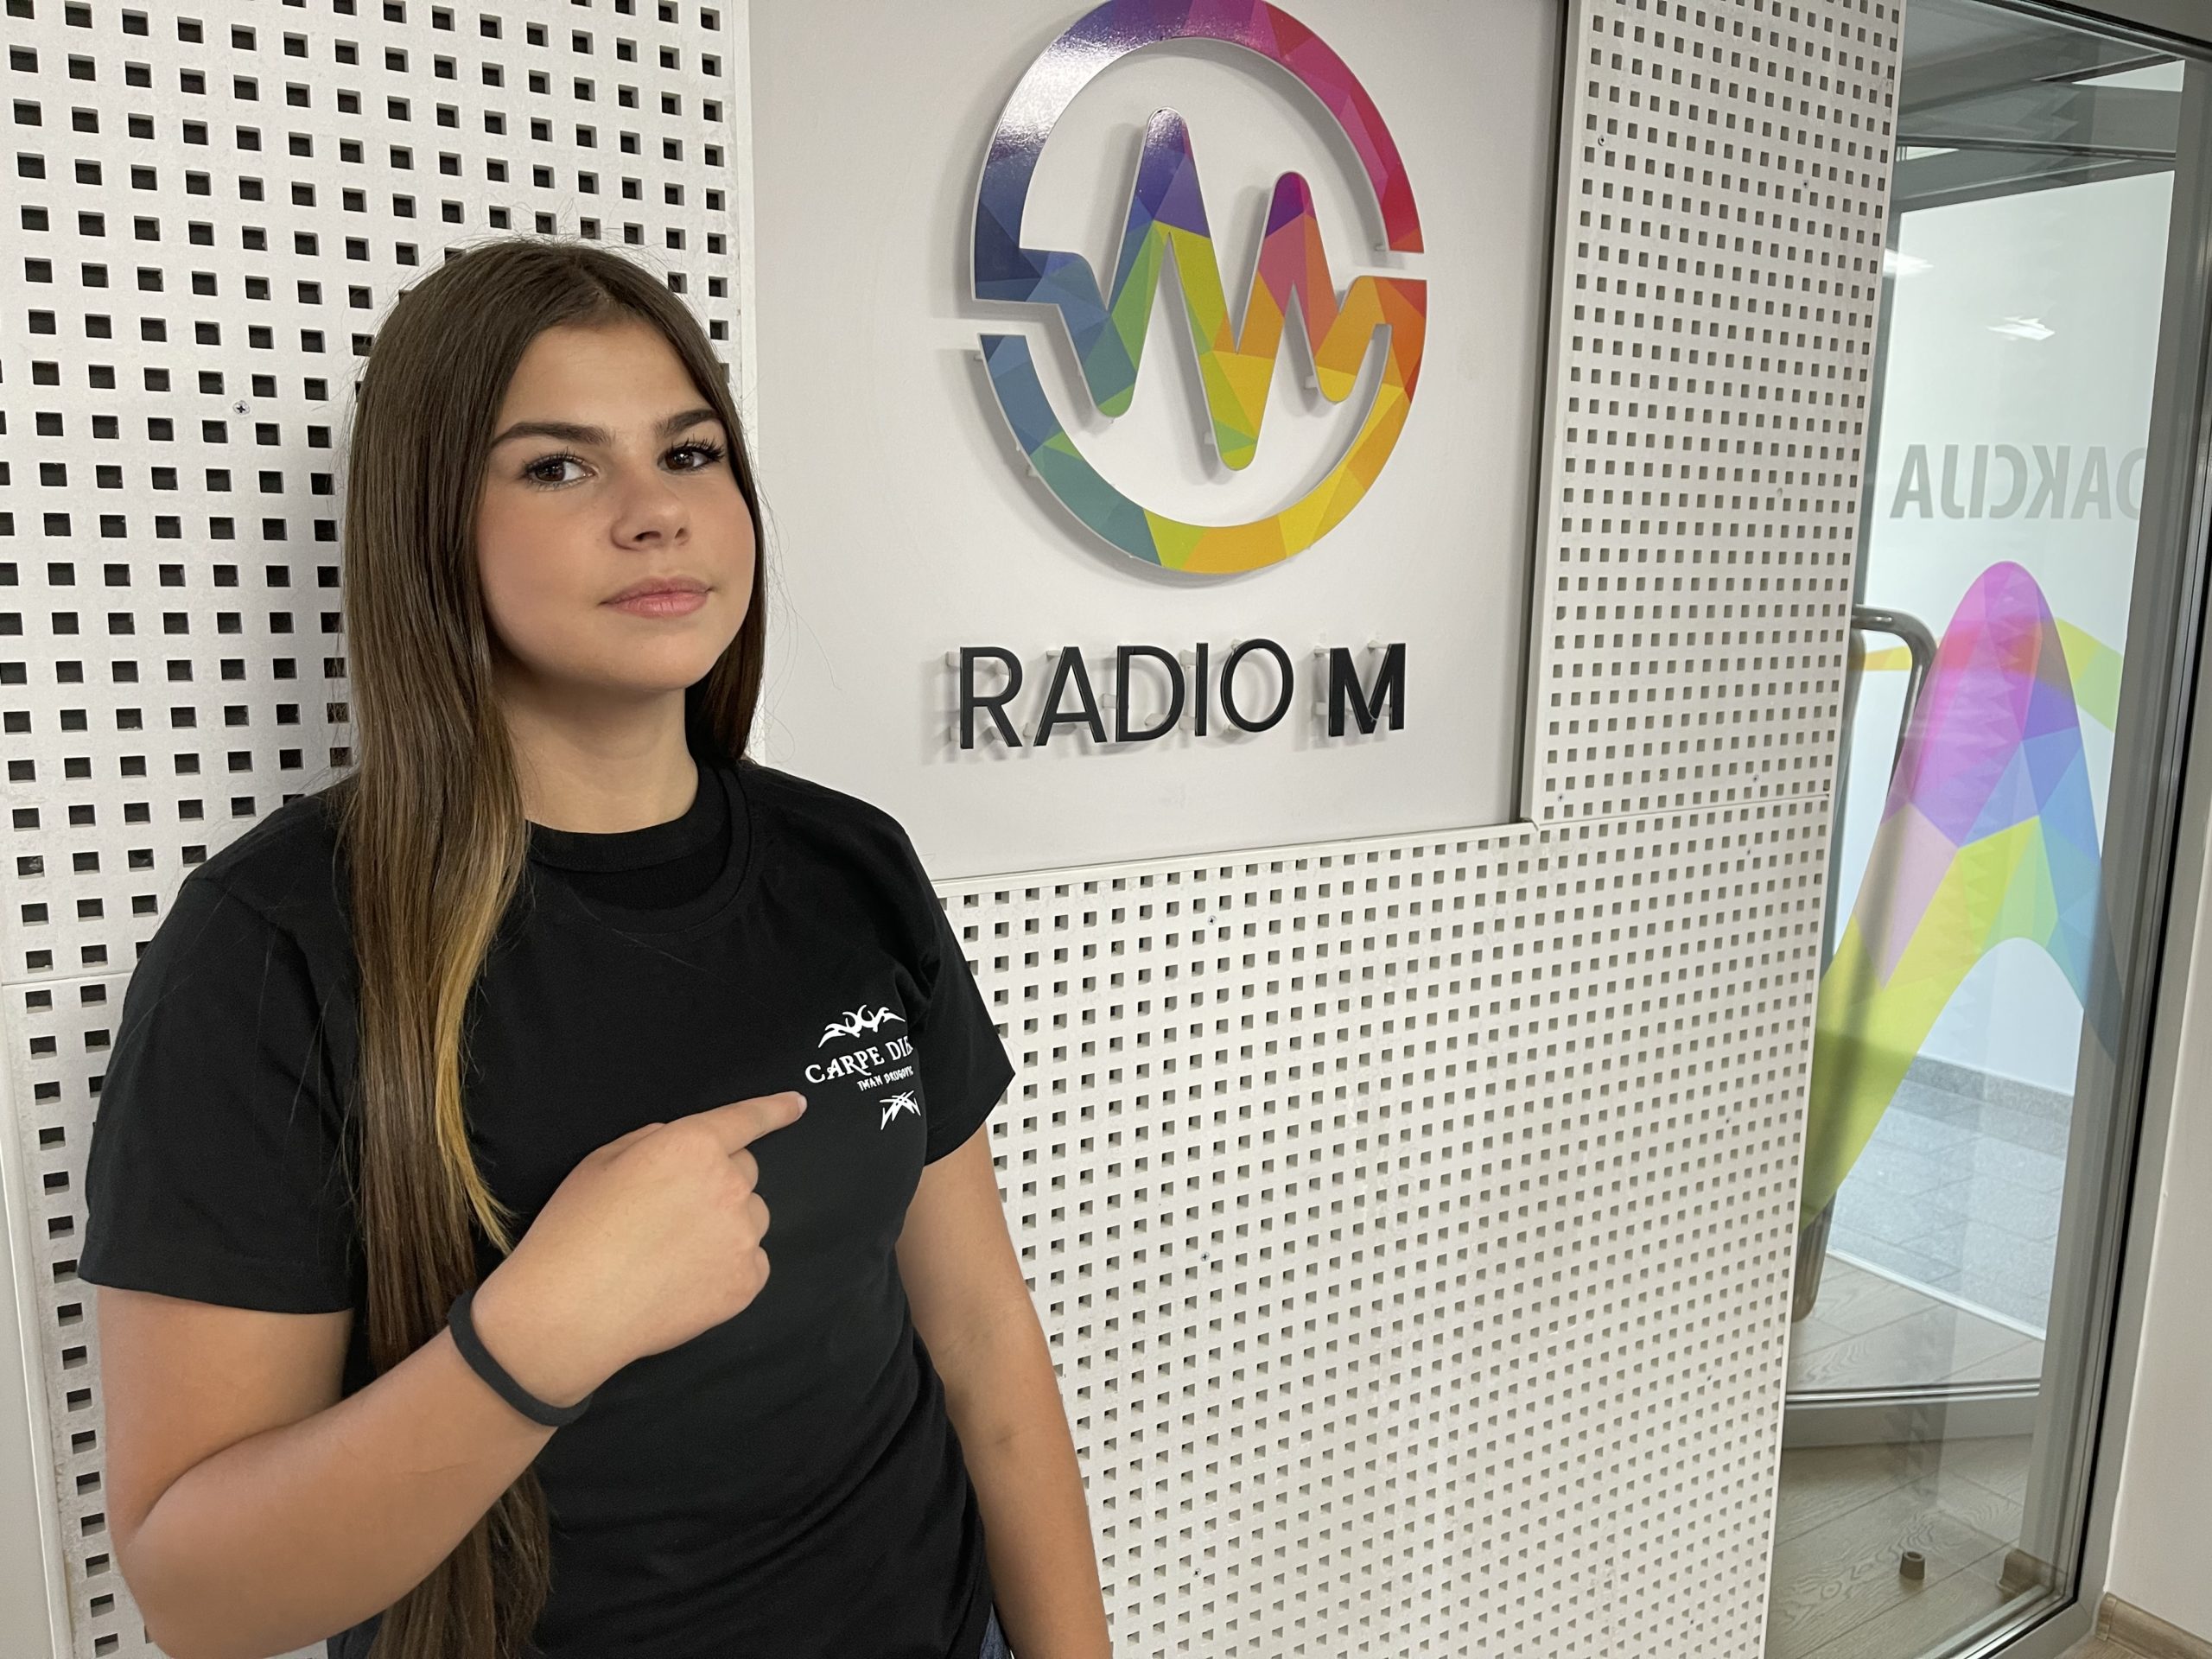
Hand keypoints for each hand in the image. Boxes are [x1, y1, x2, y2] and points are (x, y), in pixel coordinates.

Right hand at [467, 1090, 809, 1408]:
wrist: (571, 1311)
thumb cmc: (575, 1231)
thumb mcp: (601, 1162)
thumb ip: (652, 1142)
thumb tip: (679, 1147)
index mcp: (692, 1146)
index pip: (746, 1119)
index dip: (775, 1109)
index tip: (796, 1105)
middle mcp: (729, 1185)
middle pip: (744, 1171)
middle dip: (718, 1182)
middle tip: (673, 1213)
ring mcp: (742, 1236)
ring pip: (751, 1218)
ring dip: (727, 1225)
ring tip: (675, 1253)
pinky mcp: (746, 1283)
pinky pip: (751, 1263)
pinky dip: (729, 1268)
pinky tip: (687, 1282)